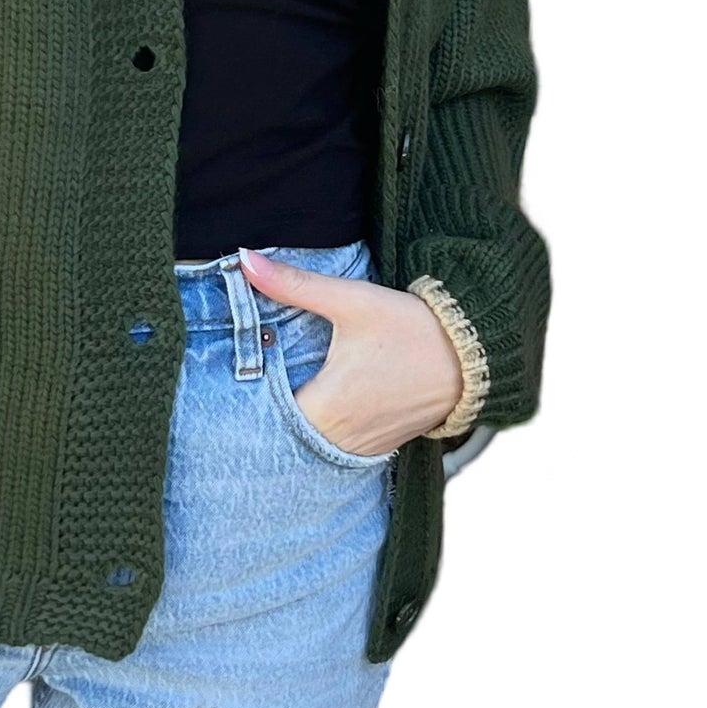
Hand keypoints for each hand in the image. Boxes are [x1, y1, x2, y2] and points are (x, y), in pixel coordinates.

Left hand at [238, 247, 462, 455]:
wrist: (474, 353)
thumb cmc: (412, 328)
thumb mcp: (351, 300)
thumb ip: (294, 284)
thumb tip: (243, 260)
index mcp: (328, 406)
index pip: (266, 420)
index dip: (244, 402)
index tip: (232, 379)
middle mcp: (343, 437)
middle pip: (285, 434)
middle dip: (266, 410)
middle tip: (249, 380)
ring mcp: (365, 446)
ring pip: (312, 443)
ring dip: (294, 423)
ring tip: (277, 392)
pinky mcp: (382, 444)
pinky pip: (340, 446)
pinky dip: (324, 430)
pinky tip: (320, 401)